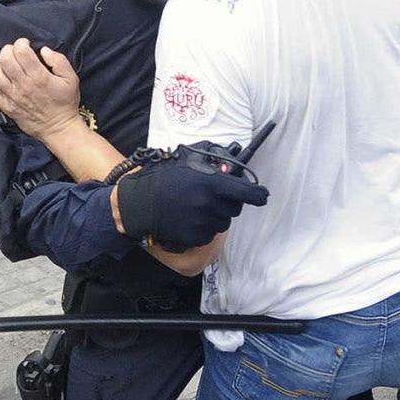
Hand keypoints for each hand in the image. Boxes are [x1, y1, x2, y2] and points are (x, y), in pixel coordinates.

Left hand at [0, 39, 84, 138]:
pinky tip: (0, 81)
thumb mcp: (71, 78)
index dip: (21, 43)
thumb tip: (44, 51)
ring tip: (5, 65)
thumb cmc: (65, 103)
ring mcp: (13, 97)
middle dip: (8, 50)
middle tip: (14, 52)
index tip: (25, 45)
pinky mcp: (7, 107)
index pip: (21, 52)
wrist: (59, 129)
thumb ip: (59, 61)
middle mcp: (24, 86)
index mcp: (39, 77)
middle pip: (5, 60)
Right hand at [112, 154, 269, 248]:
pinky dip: (202, 229)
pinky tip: (187, 219)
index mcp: (211, 183)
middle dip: (228, 203)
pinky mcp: (193, 238)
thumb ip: (210, 162)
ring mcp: (202, 223)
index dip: (258, 194)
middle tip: (211, 197)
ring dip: (214, 216)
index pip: (247, 193)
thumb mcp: (185, 161)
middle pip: (235, 209)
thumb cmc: (159, 178)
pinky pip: (208, 235)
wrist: (136, 203)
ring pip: (221, 223)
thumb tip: (230, 164)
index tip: (263, 196)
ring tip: (194, 207)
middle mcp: (210, 204)